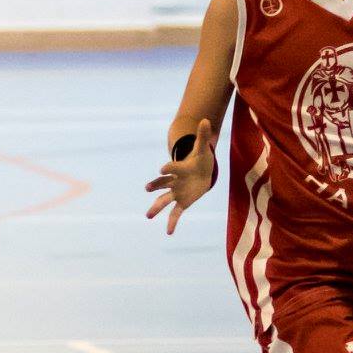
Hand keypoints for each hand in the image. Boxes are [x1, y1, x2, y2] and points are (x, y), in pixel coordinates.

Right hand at [145, 119, 216, 234]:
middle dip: (156, 187)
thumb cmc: (200, 160)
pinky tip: (169, 232)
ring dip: (157, 207)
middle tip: (147, 188)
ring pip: (165, 200)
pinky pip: (176, 213)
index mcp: (180, 169)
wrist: (201, 172)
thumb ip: (202, 136)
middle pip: (164, 185)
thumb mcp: (202, 149)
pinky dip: (172, 222)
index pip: (173, 168)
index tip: (161, 170)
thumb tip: (206, 120)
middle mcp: (175, 181)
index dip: (168, 168)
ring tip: (148, 215)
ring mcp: (177, 192)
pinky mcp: (182, 202)